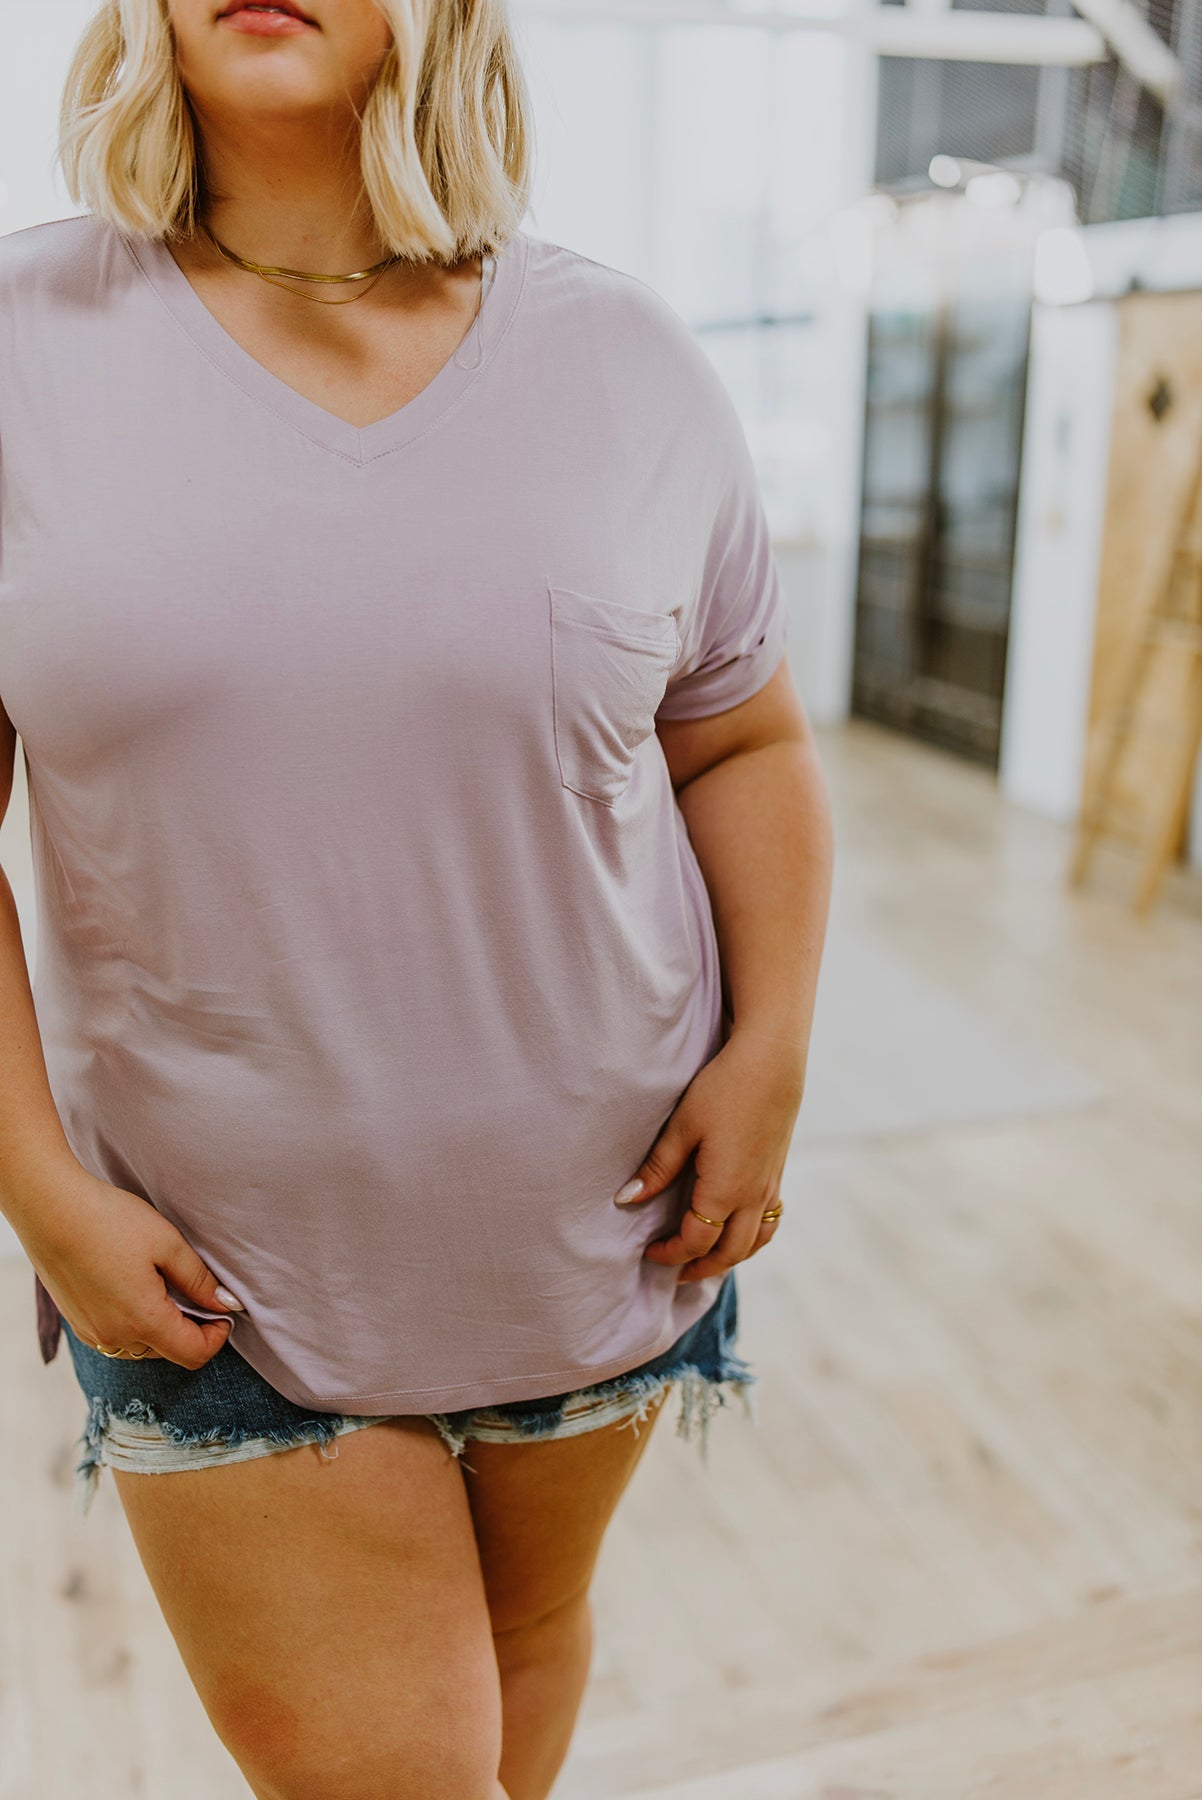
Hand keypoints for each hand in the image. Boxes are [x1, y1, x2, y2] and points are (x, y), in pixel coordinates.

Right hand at [9, 1163, 243, 1366]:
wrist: (51, 1210)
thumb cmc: (111, 1221)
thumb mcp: (168, 1244)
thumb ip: (199, 1280)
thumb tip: (226, 1305)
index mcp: (144, 1321)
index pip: (194, 1354)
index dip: (217, 1336)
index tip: (223, 1310)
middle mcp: (116, 1338)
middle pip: (169, 1352)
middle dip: (191, 1328)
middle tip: (194, 1289)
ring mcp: (93, 1334)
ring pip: (143, 1347)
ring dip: (161, 1326)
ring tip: (162, 1285)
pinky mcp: (78, 1324)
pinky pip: (118, 1338)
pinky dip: (135, 1323)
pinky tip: (134, 1286)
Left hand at [613, 1028, 803, 1282]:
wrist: (772, 1060)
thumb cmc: (724, 1088)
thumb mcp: (683, 1127)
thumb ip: (657, 1168)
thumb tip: (626, 1199)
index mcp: (725, 1190)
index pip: (697, 1241)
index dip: (671, 1253)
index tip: (649, 1251)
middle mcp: (753, 1196)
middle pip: (730, 1253)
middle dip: (700, 1267)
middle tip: (675, 1271)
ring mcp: (770, 1185)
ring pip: (756, 1241)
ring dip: (730, 1257)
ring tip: (706, 1259)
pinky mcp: (778, 1172)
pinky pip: (770, 1221)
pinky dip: (753, 1237)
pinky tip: (737, 1228)